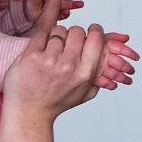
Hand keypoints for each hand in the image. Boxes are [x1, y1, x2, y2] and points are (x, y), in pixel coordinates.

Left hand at [3, 18, 137, 117]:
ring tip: (53, 50)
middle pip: (77, 31)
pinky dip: (43, 39)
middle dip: (74, 35)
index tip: (92, 30)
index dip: (95, 30)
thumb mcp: (84, 93)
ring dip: (57, 37)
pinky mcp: (31, 56)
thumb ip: (98, 74)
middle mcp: (68, 66)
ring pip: (59, 31)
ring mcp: (49, 60)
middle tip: (69, 43)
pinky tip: (42, 49)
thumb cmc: (57, 102)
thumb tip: (111, 54)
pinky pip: (42, 34)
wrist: (30, 112)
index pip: (96, 39)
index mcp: (85, 73)